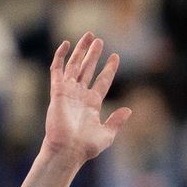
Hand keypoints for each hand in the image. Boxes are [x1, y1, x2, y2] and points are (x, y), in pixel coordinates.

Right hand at [43, 33, 131, 165]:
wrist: (68, 150)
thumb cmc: (86, 146)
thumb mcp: (107, 134)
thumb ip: (116, 121)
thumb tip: (128, 110)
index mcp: (93, 104)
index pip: (102, 81)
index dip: (109, 69)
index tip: (115, 56)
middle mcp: (80, 95)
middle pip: (88, 69)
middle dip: (93, 54)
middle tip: (99, 40)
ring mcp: (68, 92)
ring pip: (75, 65)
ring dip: (81, 50)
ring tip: (89, 36)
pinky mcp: (57, 91)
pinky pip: (57, 69)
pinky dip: (61, 56)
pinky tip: (66, 44)